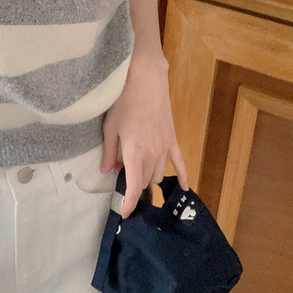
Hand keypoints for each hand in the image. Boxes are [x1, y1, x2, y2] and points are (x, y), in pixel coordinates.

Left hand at [100, 57, 188, 218]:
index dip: (130, 203)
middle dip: (135, 185)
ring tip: (137, 173)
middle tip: (122, 179)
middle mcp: (153, 154)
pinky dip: (183, 176)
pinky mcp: (173, 138)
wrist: (145, 79)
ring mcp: (165, 147)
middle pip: (145, 181)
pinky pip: (180, 162)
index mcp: (135, 153)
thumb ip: (110, 151)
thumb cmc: (123, 100)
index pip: (134, 187)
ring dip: (148, 177)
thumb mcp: (110, 127)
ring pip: (158, 173)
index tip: (125, 214)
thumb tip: (107, 170)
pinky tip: (185, 188)